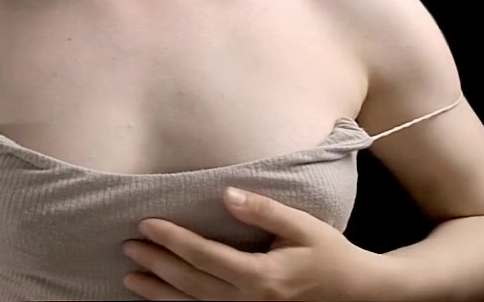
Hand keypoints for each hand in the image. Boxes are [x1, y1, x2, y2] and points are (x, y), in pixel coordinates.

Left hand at [122, 187, 374, 300]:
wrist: (355, 294)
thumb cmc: (329, 255)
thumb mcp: (303, 226)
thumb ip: (264, 210)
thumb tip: (227, 194)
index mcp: (261, 276)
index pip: (205, 256)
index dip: (174, 240)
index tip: (147, 224)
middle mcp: (249, 301)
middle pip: (191, 284)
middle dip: (157, 264)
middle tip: (128, 247)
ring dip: (159, 292)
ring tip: (130, 277)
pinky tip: (158, 297)